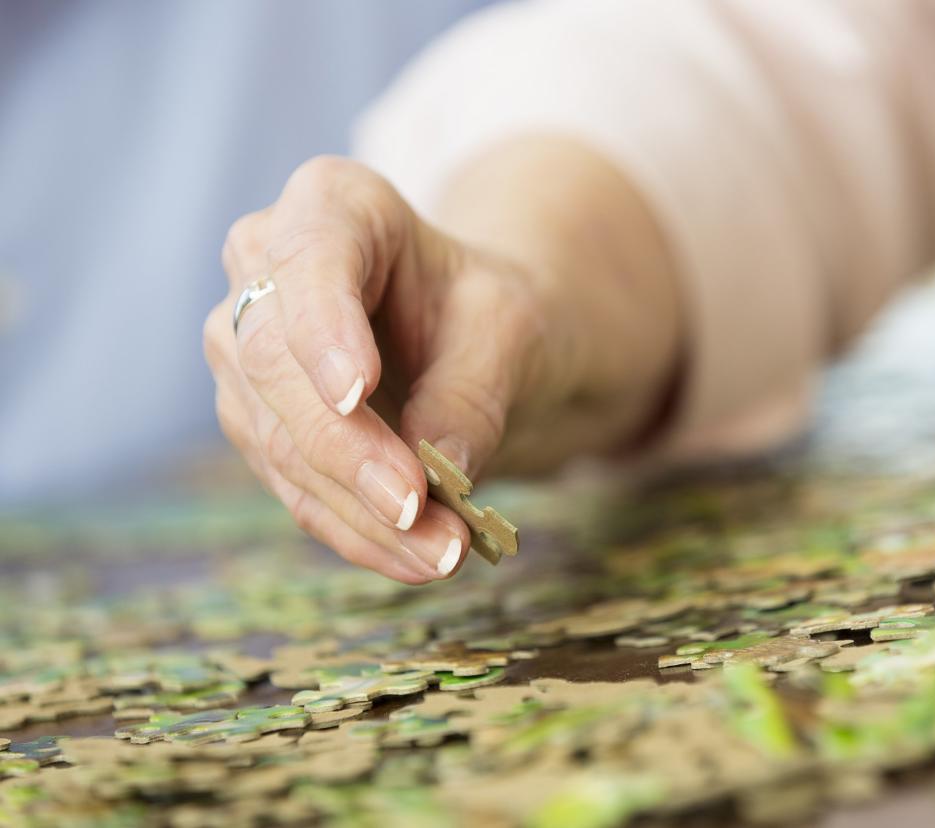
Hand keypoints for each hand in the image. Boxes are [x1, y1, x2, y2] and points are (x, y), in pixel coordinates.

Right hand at [204, 143, 679, 583]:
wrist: (471, 344)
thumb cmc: (488, 311)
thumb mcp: (510, 327)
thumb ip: (473, 387)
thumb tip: (438, 469)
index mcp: (331, 204)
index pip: (308, 260)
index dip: (322, 330)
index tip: (355, 394)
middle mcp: (263, 268)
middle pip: (276, 364)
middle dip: (347, 449)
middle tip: (416, 506)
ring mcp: (246, 350)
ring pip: (277, 440)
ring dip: (358, 509)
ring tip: (443, 552)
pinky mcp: (257, 424)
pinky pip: (295, 486)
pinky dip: (357, 531)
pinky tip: (416, 560)